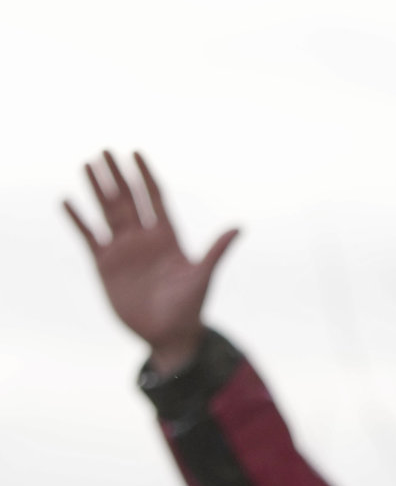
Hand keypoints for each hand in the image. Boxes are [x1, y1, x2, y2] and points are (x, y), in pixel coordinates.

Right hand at [64, 151, 236, 375]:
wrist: (169, 335)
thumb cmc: (190, 308)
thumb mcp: (203, 276)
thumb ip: (216, 251)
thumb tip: (239, 227)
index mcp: (168, 237)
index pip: (155, 198)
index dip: (145, 175)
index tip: (135, 152)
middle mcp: (144, 239)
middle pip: (128, 199)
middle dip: (117, 175)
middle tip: (104, 150)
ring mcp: (123, 250)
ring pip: (107, 212)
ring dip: (96, 189)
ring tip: (86, 165)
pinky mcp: (105, 264)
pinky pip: (88, 236)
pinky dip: (78, 220)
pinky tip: (67, 202)